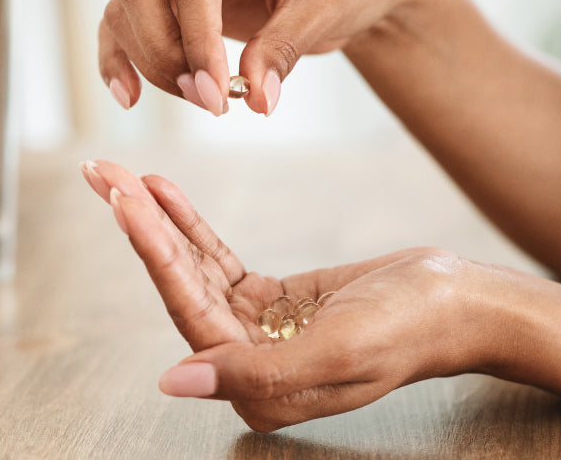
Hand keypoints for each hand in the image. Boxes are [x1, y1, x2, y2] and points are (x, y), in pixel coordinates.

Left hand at [80, 159, 509, 431]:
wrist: (459, 304)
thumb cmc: (410, 330)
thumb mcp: (338, 350)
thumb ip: (255, 372)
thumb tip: (174, 381)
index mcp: (258, 388)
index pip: (188, 311)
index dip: (152, 253)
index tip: (121, 201)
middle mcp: (248, 365)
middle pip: (178, 286)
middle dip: (139, 228)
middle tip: (102, 175)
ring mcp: (257, 331)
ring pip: (192, 269)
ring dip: (157, 221)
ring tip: (122, 173)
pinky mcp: (271, 301)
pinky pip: (218, 260)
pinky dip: (190, 225)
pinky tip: (163, 193)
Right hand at [99, 0, 414, 115]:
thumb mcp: (325, 9)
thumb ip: (283, 49)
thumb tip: (257, 100)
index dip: (198, 41)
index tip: (216, 94)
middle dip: (164, 51)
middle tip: (207, 100)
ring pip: (127, 5)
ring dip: (152, 60)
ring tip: (203, 100)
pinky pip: (126, 19)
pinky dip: (122, 57)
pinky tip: (130, 96)